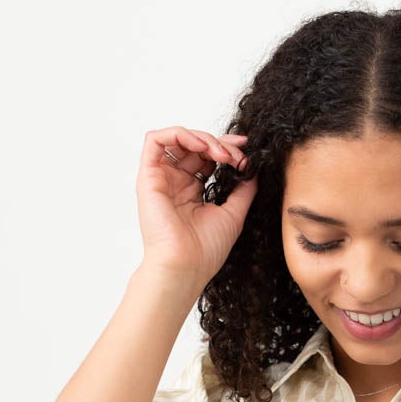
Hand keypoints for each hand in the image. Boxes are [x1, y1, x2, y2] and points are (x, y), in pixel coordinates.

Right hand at [136, 125, 256, 286]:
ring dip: (202, 138)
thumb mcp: (233, 213)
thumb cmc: (205, 250)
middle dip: (219, 143)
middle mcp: (175, 182)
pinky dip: (180, 135)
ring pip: (177, 138)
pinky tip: (202, 147)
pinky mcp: (148, 176)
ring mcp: (161, 178)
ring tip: (221, 153)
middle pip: (195, 145)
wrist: (185, 266)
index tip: (246, 149)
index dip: (226, 148)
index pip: (207, 157)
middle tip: (237, 154)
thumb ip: (243, 189)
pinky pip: (155, 140)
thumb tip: (252, 167)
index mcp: (191, 191)